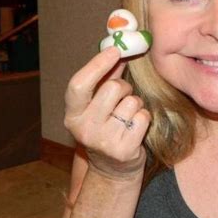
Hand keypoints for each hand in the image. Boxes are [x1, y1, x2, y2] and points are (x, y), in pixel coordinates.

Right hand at [64, 47, 150, 179]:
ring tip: (128, 117)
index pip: (79, 85)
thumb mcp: (99, 105)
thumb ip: (106, 78)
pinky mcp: (124, 150)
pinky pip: (143, 116)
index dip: (97, 64)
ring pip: (132, 102)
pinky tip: (136, 128)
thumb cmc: (108, 128)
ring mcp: (103, 141)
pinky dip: (144, 118)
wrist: (113, 170)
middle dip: (125, 87)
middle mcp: (83, 128)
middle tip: (124, 97)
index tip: (115, 50)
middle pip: (113, 88)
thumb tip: (119, 48)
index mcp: (73, 114)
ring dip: (136, 104)